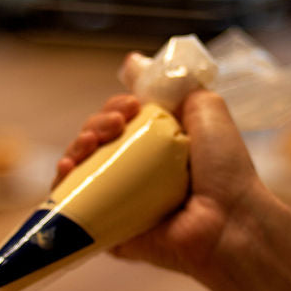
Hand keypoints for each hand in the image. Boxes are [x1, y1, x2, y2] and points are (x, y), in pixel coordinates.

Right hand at [58, 65, 269, 281]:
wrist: (228, 221)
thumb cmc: (225, 170)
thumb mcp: (207, 111)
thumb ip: (176, 85)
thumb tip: (132, 61)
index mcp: (154, 146)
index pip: (118, 120)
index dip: (114, 108)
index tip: (129, 105)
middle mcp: (134, 172)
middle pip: (95, 141)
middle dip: (95, 125)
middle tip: (114, 125)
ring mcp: (118, 201)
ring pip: (79, 170)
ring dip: (76, 148)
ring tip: (90, 144)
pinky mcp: (107, 229)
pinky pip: (74, 207)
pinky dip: (62, 187)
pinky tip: (68, 169)